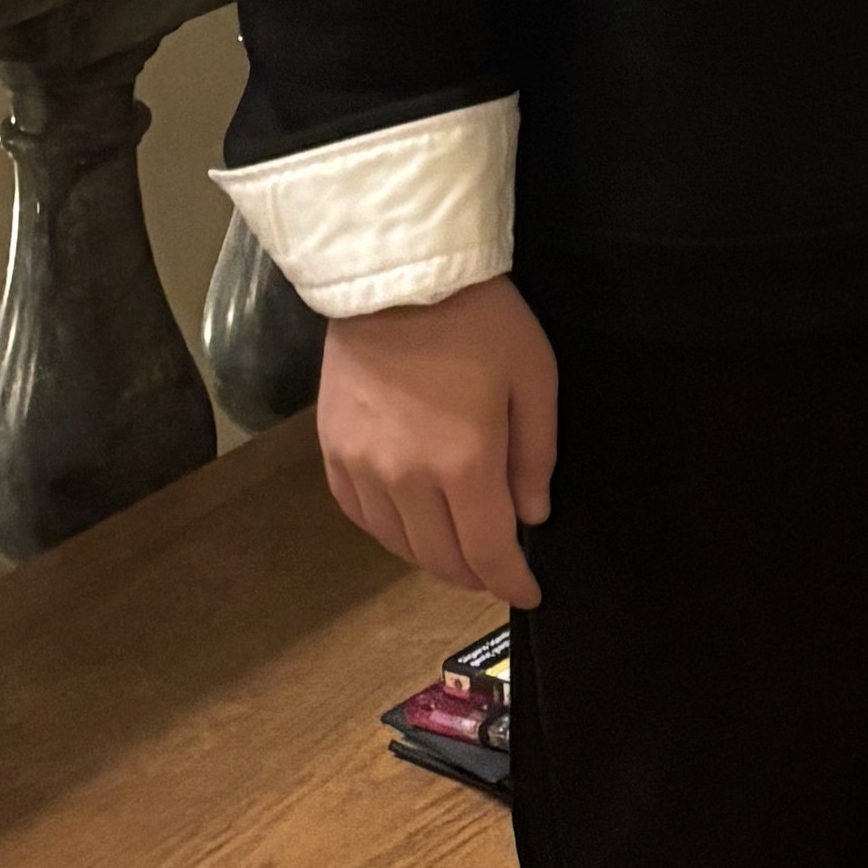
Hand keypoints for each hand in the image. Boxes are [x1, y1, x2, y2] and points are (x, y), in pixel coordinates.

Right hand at [317, 283, 560, 611]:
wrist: (396, 275)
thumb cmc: (478, 318)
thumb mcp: (534, 378)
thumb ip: (535, 456)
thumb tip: (532, 516)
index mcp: (464, 464)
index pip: (488, 552)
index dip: (510, 582)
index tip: (527, 592)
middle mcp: (406, 479)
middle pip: (440, 558)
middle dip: (474, 575)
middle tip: (496, 572)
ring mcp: (362, 467)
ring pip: (397, 543)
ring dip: (431, 557)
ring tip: (458, 551)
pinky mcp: (332, 451)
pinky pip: (360, 514)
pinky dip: (389, 530)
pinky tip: (409, 523)